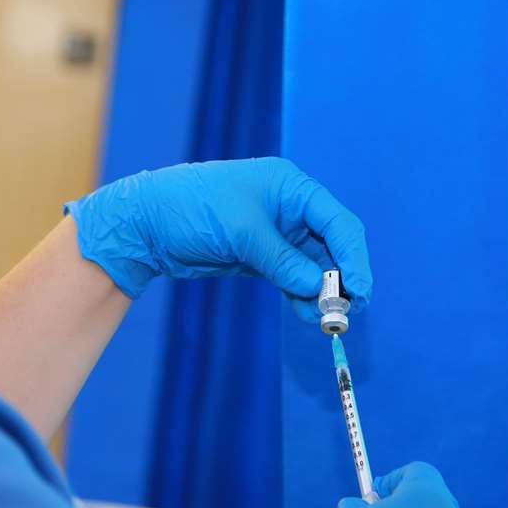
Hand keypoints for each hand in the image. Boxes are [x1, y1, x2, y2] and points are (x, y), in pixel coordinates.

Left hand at [64, 158, 372, 323]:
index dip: (354, 256)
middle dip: (340, 278)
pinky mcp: (261, 256)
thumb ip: (282, 260)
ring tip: (325, 320)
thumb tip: (317, 287)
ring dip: (321, 292)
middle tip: (346, 310)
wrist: (147, 224)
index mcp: (290, 187)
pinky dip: (301, 295)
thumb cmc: (193, 209)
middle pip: (331, 245)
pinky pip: (292, 277)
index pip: (337, 221)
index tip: (360, 289)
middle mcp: (289, 208)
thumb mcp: (242, 232)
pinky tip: (307, 314)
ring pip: (313, 266)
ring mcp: (276, 234)